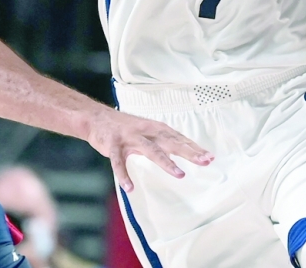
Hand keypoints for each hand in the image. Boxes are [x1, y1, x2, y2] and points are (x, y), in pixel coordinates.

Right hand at [86, 108, 213, 191]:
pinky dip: (123, 175)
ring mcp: (129, 137)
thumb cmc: (125, 127)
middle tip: (205, 161)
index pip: (178, 138)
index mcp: (154, 128)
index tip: (210, 157)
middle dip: (188, 152)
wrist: (95, 117)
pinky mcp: (112, 145)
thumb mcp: (147, 130)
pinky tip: (130, 188)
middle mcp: (145, 131)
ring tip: (180, 175)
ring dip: (166, 162)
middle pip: (170, 142)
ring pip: (150, 150)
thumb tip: (187, 149)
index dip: (194, 148)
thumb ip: (164, 139)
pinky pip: (119, 162)